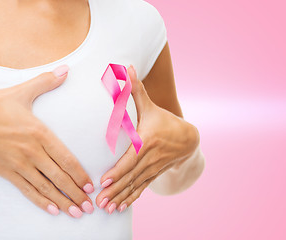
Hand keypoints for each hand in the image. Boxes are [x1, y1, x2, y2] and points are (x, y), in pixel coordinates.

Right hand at [0, 65, 94, 217]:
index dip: (80, 174)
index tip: (91, 186)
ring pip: (46, 188)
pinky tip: (52, 210)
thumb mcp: (22, 92)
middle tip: (90, 206)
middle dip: (76, 193)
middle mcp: (32, 152)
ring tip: (77, 212)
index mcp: (40, 133)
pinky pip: (27, 190)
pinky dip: (41, 202)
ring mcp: (19, 164)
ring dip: (63, 201)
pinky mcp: (7, 172)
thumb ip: (47, 82)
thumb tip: (66, 69)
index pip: (66, 159)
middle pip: (59, 177)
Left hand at [95, 65, 198, 213]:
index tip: (103, 181)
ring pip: (134, 186)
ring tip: (106, 209)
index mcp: (147, 142)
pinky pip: (140, 189)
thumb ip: (136, 89)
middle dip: (114, 190)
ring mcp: (151, 169)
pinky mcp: (152, 175)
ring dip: (120, 198)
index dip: (117, 171)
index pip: (130, 159)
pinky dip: (130, 199)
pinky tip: (119, 209)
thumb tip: (126, 68)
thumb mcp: (150, 106)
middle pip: (130, 177)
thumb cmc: (164, 121)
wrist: (187, 139)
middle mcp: (149, 159)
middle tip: (98, 201)